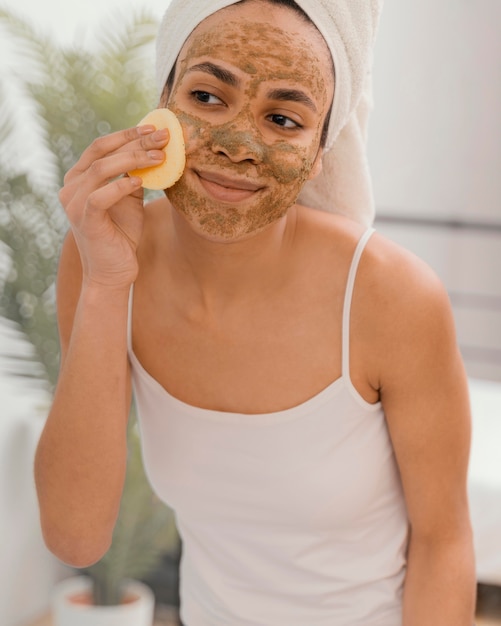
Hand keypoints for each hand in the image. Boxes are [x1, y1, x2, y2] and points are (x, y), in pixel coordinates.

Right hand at [60, 125, 168, 288]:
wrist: (114, 272)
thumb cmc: (122, 235)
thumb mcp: (129, 199)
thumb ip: (133, 176)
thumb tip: (153, 150)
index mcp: (79, 177)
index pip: (101, 146)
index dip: (127, 134)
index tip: (155, 129)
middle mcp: (71, 186)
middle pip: (101, 152)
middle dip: (134, 142)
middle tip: (163, 137)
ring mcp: (74, 203)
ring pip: (100, 169)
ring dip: (133, 159)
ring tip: (159, 157)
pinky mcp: (84, 220)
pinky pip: (100, 196)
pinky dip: (121, 186)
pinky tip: (141, 182)